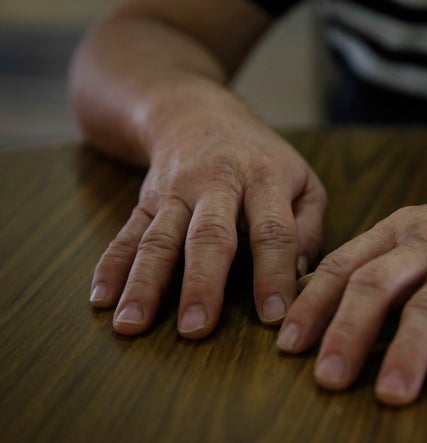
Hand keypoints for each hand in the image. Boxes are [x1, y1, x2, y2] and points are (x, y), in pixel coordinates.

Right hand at [89, 115, 325, 337]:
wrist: (198, 115)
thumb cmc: (261, 159)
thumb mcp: (303, 180)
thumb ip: (308, 228)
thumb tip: (300, 279)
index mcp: (264, 178)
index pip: (272, 231)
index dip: (273, 274)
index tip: (273, 317)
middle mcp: (217, 183)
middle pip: (208, 235)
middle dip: (202, 283)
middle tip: (196, 328)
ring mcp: (175, 192)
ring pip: (158, 238)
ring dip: (144, 283)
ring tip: (131, 324)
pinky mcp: (145, 200)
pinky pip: (126, 234)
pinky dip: (111, 266)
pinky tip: (101, 299)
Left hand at [277, 192, 426, 404]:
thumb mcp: (418, 235)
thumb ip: (374, 263)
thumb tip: (313, 301)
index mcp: (399, 231)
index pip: (344, 265)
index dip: (313, 306)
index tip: (288, 346)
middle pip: (378, 285)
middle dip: (348, 332)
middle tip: (327, 378)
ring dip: (409, 352)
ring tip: (391, 396)